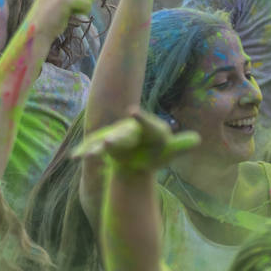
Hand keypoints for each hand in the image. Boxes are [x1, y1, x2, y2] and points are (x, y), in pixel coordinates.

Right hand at [72, 108, 199, 171]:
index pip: (146, 125)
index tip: (132, 111)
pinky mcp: (103, 147)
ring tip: (90, 155)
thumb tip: (197, 140)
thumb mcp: (166, 151)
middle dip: (115, 139)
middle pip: (122, 135)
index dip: (140, 118)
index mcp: (147, 130)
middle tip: (108, 142)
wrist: (135, 159)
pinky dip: (84, 153)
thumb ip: (179, 146)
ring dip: (97, 148)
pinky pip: (93, 150)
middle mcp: (128, 131)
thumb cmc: (153, 153)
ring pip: (105, 142)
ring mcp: (114, 138)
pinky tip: (74, 157)